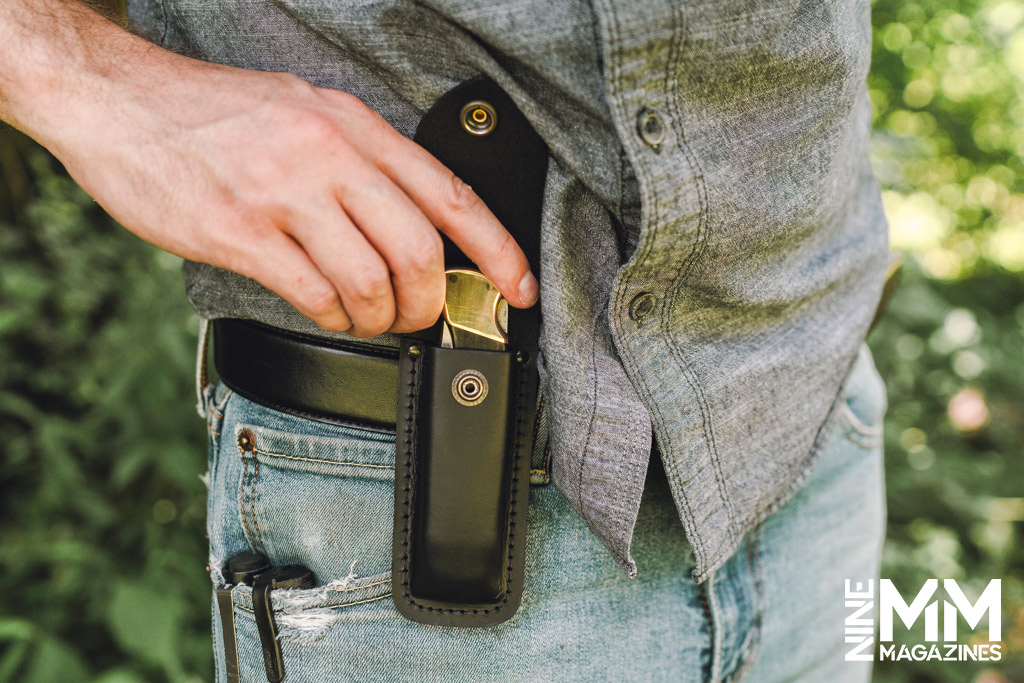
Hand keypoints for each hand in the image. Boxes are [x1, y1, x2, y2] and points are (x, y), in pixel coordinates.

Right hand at [2, 3, 538, 336]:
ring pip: (370, 281)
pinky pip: (314, 295)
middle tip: (418, 317)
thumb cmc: (214, 111)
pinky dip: (333, 319)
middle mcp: (328, 153)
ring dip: (379, 317)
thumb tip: (412, 222)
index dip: (498, 251)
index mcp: (353, 124)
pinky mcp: (239, 231)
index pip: (451, 194)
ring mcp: (283, 191)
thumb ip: (360, 158)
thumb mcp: (305, 108)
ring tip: (368, 319)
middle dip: (430, 302)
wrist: (117, 98)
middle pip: (418, 249)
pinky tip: (326, 313)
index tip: (518, 290)